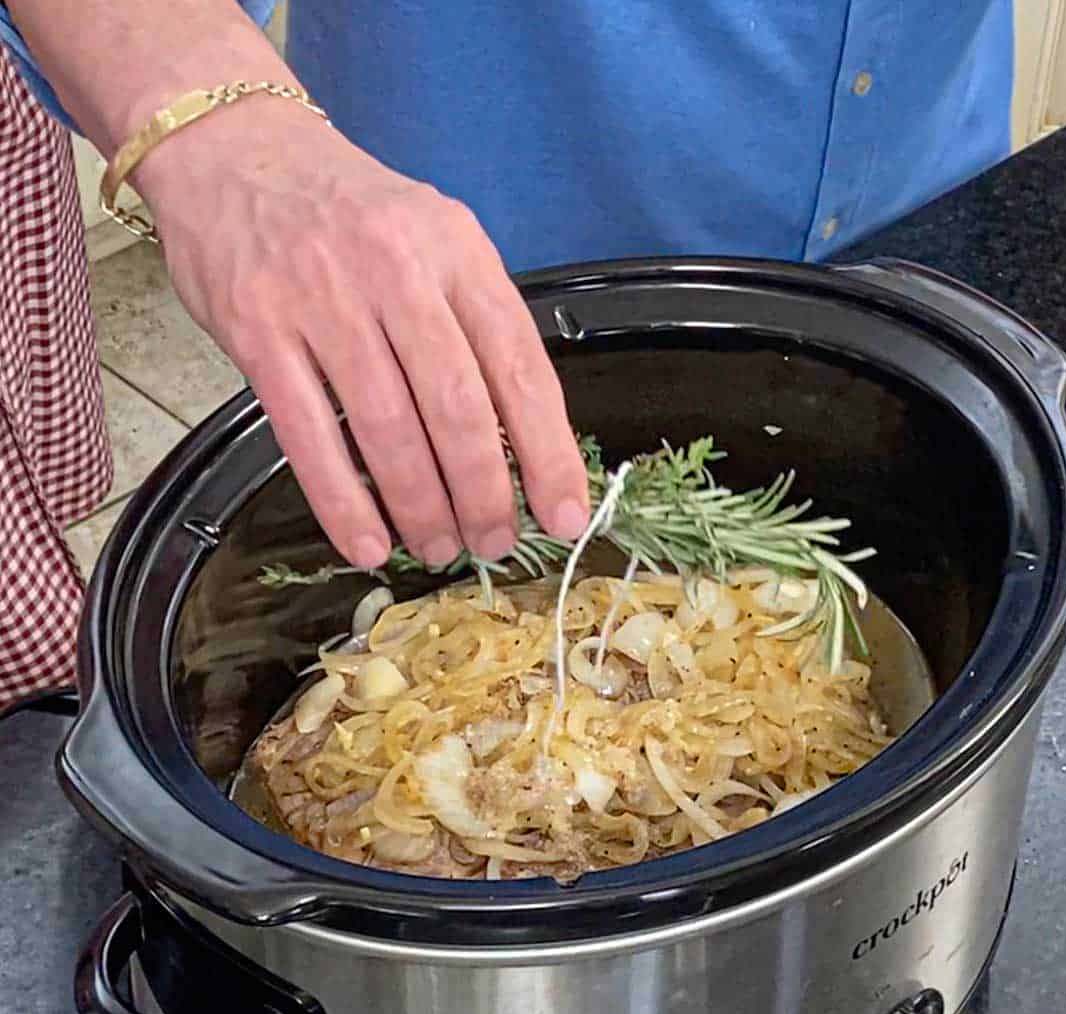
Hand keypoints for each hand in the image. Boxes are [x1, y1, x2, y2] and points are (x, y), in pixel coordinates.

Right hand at [132, 100, 589, 567]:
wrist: (234, 147)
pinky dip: (341, 502)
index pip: (520, 368)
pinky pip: (307, 435)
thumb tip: (522, 437)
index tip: (565, 515)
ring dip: (420, 506)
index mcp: (457, 251)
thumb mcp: (435, 240)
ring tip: (438, 548)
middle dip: (484, 494)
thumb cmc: (350, 213)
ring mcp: (323, 298)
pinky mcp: (258, 329)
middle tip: (493, 543)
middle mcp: (396, 270)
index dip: (549, 453)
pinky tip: (366, 543)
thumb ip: (475, 323)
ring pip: (387, 428)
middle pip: (457, 408)